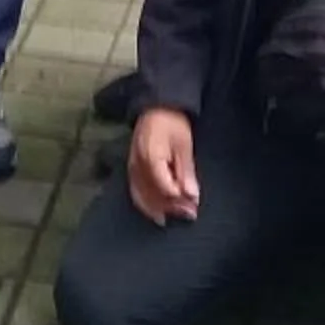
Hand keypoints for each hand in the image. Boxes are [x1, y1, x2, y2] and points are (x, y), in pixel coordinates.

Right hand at [128, 109, 200, 224]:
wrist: (156, 105)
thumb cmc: (173, 123)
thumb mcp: (184, 145)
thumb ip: (186, 172)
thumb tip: (192, 197)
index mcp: (151, 159)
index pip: (165, 189)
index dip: (179, 201)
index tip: (193, 209)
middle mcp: (137, 166)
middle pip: (152, 195)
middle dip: (171, 208)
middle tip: (188, 215)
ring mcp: (131, 166)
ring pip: (141, 197)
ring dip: (157, 209)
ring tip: (172, 218)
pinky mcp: (131, 166)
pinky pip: (135, 191)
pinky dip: (144, 204)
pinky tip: (154, 211)